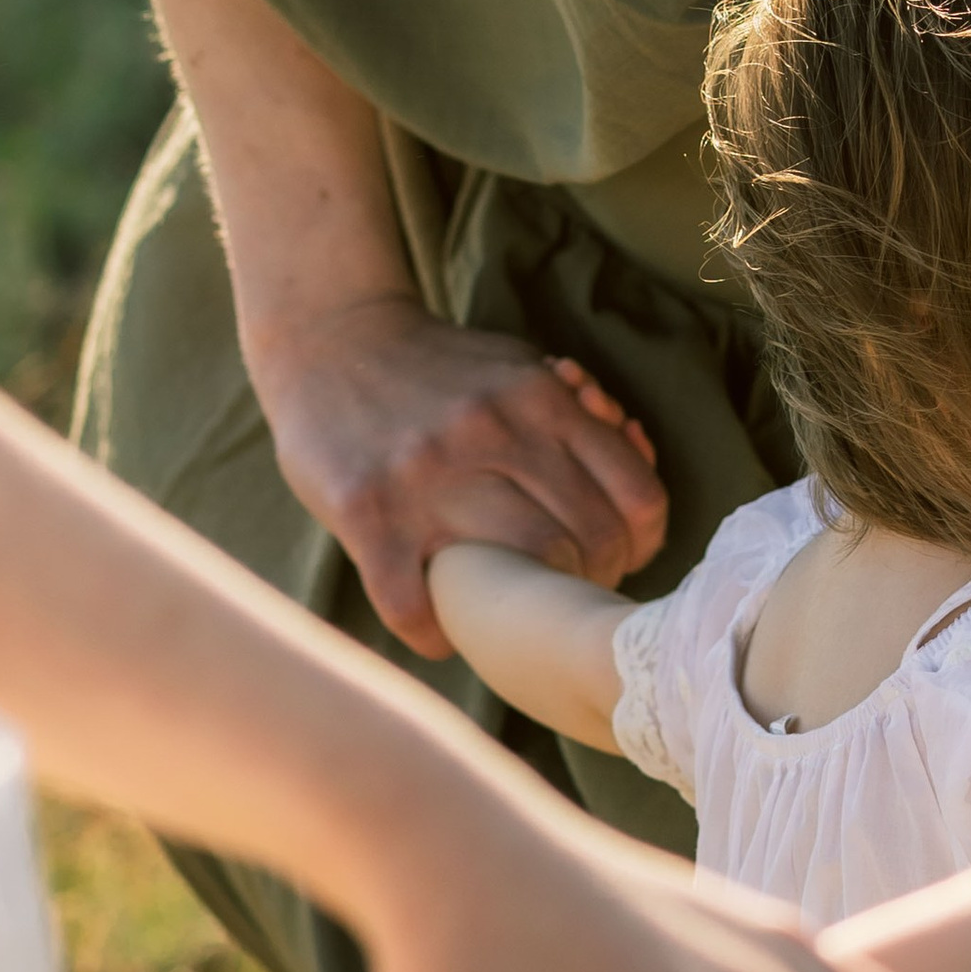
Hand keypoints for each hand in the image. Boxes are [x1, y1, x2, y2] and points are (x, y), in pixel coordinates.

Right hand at [249, 292, 667, 653]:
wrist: (329, 338)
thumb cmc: (441, 369)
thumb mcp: (520, 367)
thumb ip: (581, 412)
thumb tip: (636, 449)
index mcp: (542, 398)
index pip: (635, 496)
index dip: (641, 544)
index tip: (620, 560)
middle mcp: (494, 433)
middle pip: (587, 541)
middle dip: (592, 582)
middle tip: (568, 593)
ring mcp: (428, 477)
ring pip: (520, 573)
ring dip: (525, 612)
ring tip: (514, 614)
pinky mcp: (366, 512)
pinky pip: (414, 604)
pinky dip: (437, 633)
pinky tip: (442, 630)